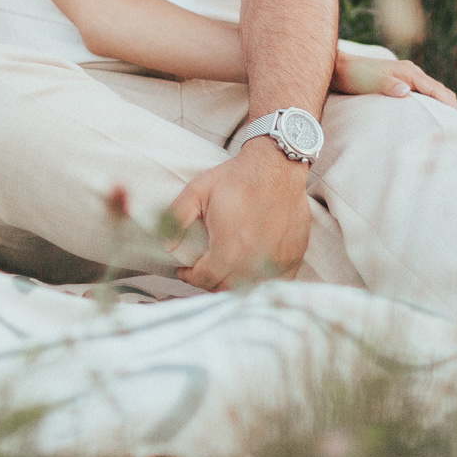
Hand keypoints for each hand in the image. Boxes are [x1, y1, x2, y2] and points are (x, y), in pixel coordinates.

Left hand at [171, 138, 311, 290]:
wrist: (275, 166)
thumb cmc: (236, 178)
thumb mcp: (197, 190)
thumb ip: (176, 218)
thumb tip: (165, 246)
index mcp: (229, 249)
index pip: (204, 279)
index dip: (189, 276)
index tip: (184, 268)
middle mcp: (253, 262)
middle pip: (226, 289)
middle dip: (209, 281)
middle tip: (202, 268)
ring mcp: (276, 262)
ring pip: (250, 289)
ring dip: (233, 284)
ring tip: (224, 271)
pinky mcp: (292, 258)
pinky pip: (274, 284)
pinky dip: (260, 283)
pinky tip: (250, 271)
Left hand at [332, 50, 456, 109]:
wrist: (337, 68)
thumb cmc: (352, 75)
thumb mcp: (369, 81)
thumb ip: (388, 85)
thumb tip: (406, 91)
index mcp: (409, 72)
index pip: (439, 92)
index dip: (453, 108)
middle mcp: (412, 73)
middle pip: (441, 93)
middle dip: (454, 110)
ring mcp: (406, 78)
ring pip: (433, 94)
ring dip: (444, 109)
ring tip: (453, 129)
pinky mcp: (400, 83)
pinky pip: (423, 96)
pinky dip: (432, 107)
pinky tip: (432, 119)